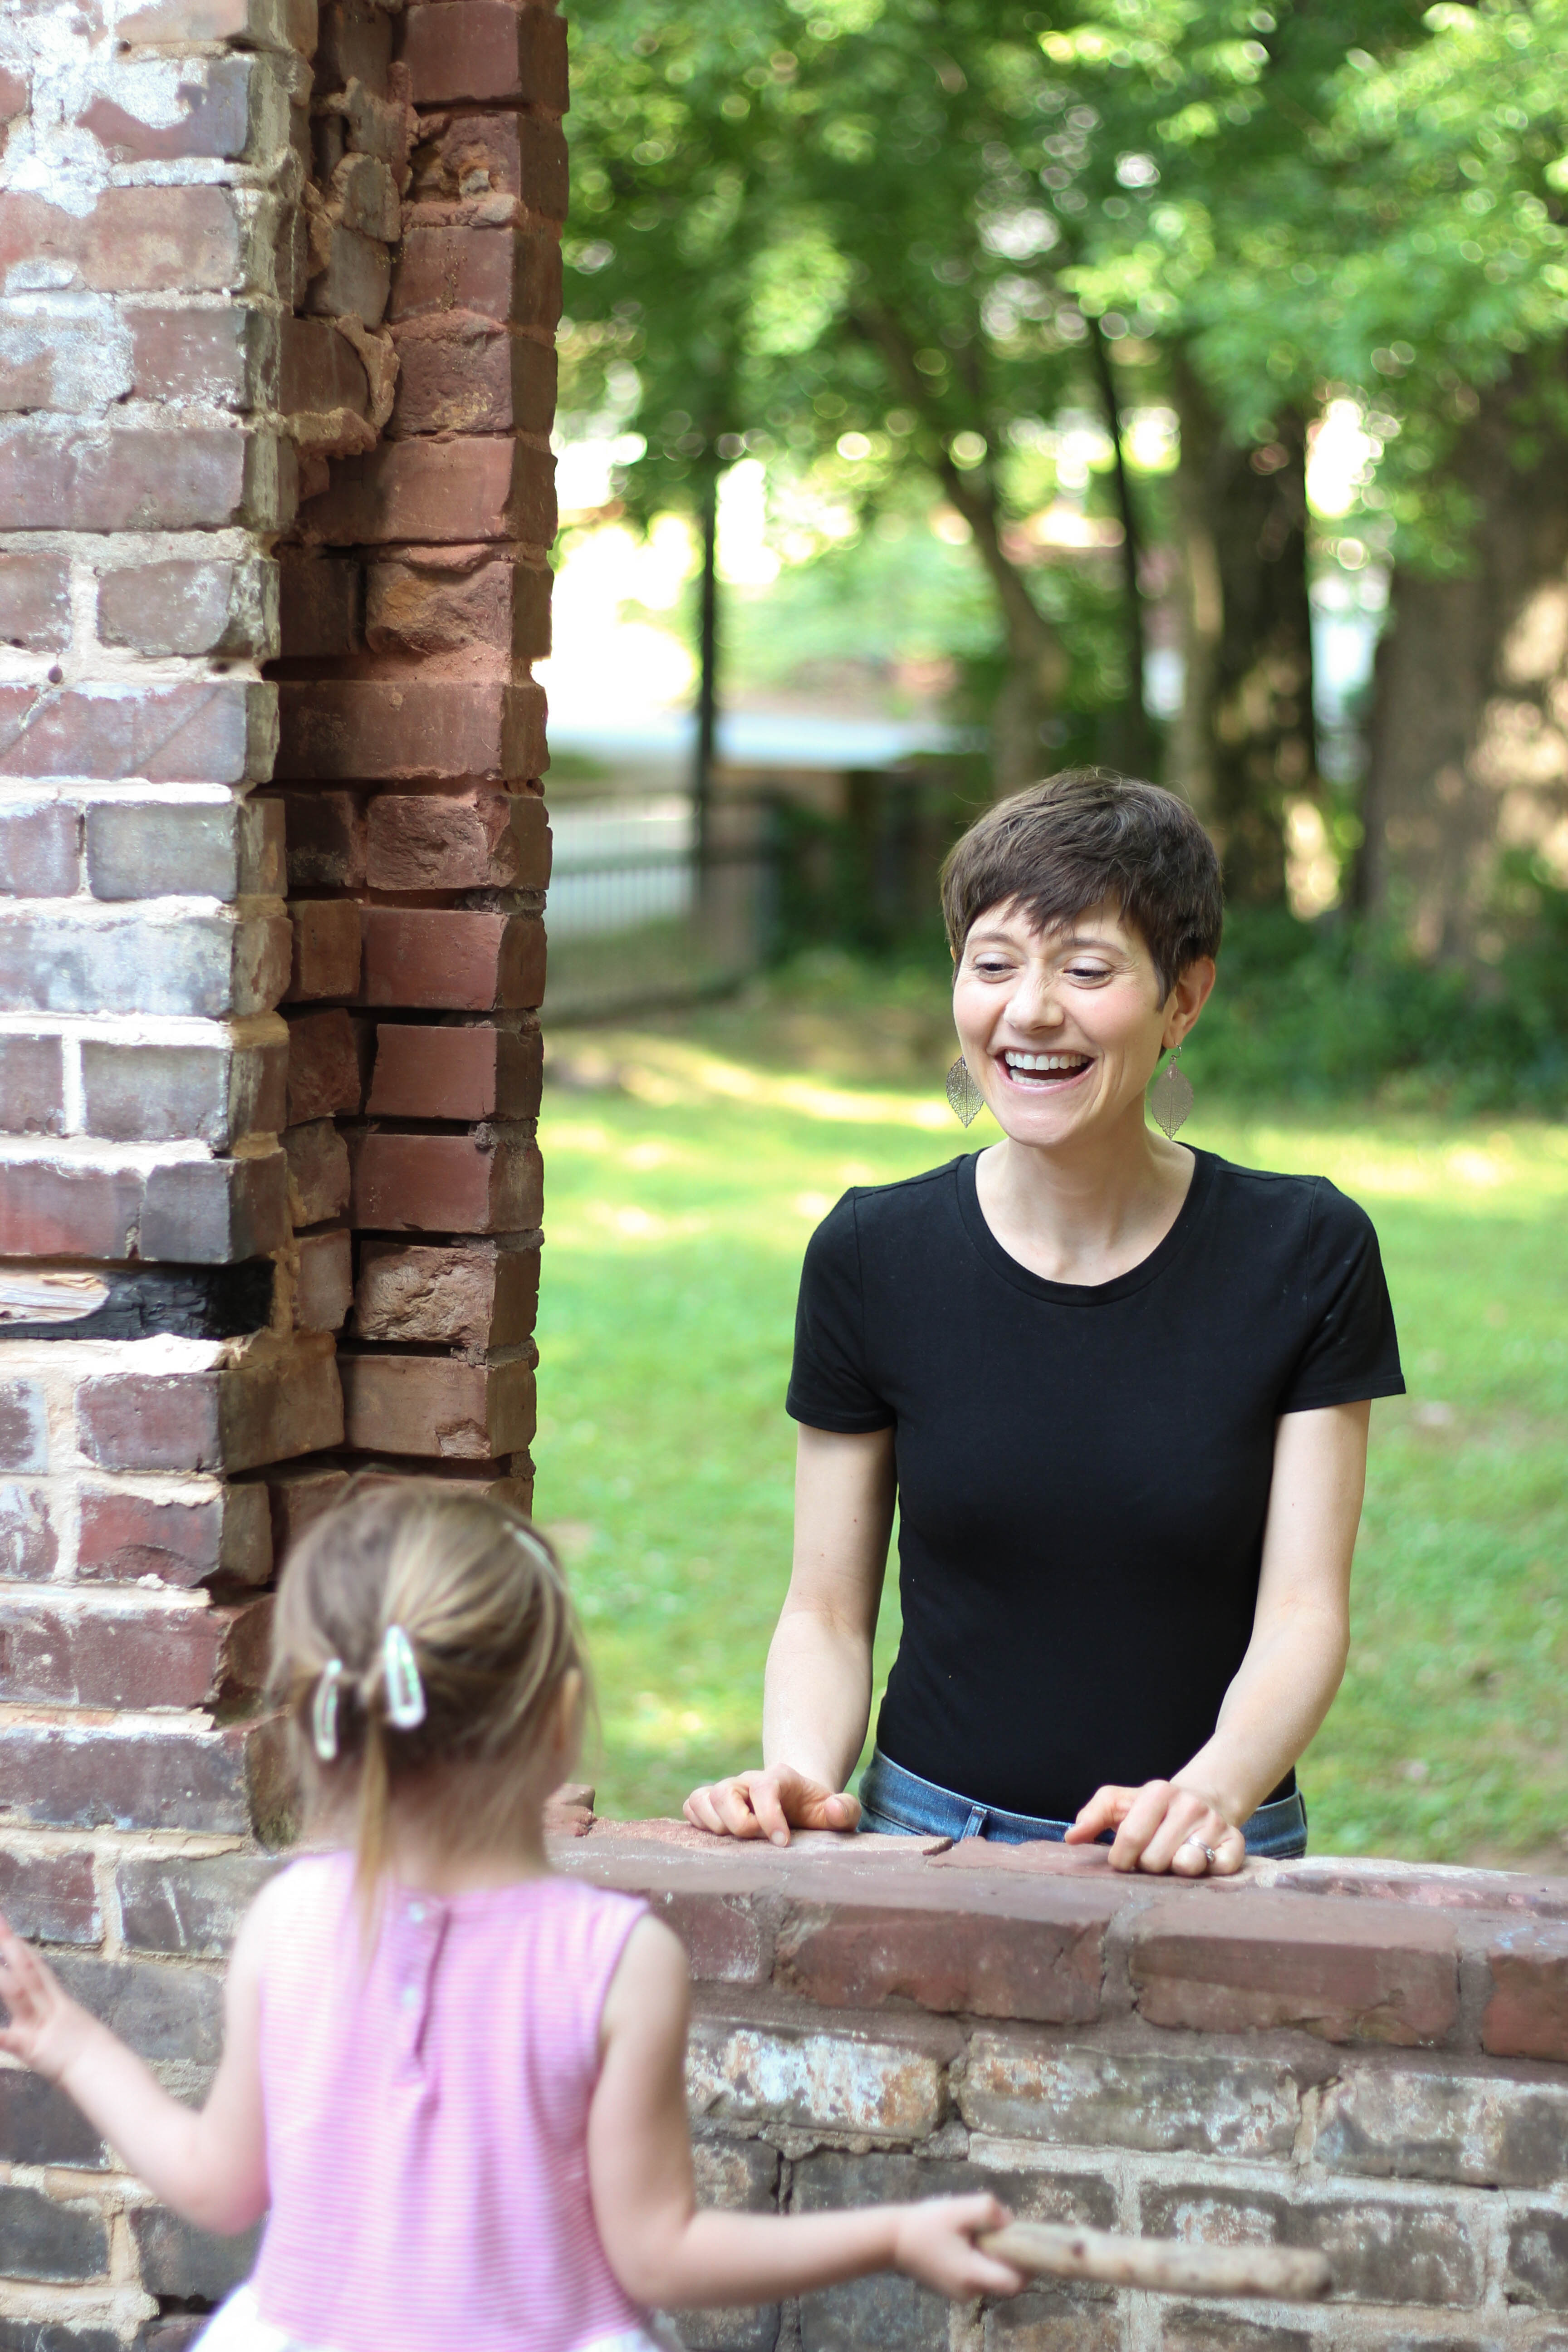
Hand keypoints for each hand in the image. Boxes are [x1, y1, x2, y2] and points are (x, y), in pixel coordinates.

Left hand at [0, 1914, 96, 2082]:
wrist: (102, 2070)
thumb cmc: (85, 2052)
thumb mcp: (68, 2026)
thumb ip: (51, 2013)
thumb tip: (39, 2007)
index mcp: (55, 2000)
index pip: (34, 1966)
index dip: (18, 1945)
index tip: (4, 1926)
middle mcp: (48, 2006)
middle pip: (28, 1970)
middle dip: (10, 1946)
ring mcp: (42, 2025)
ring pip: (20, 1994)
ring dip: (3, 1978)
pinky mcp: (35, 2049)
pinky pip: (12, 2040)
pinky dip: (0, 2035)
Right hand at [683, 1765, 860, 1845]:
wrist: (797, 1804)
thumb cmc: (817, 1813)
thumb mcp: (839, 1812)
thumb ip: (844, 1810)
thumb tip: (835, 1807)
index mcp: (780, 1778)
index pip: (765, 1787)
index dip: (769, 1816)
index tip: (782, 1842)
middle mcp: (748, 1780)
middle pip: (725, 1792)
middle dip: (739, 1823)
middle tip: (757, 1843)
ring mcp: (728, 1790)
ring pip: (704, 1798)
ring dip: (715, 1825)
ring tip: (736, 1842)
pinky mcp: (712, 1803)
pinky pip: (691, 1805)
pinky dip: (698, 1822)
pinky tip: (719, 1838)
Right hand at [892, 2195, 1024, 2298]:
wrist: (892, 2240)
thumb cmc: (926, 2223)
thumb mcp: (959, 2208)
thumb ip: (990, 2211)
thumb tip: (1010, 2221)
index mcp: (972, 2275)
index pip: (1014, 2282)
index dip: (1027, 2265)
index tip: (1025, 2241)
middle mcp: (969, 2291)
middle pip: (1005, 2281)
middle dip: (1010, 2257)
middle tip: (1002, 2230)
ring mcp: (960, 2293)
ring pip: (992, 2277)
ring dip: (994, 2257)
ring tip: (980, 2231)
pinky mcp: (953, 2288)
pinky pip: (978, 2276)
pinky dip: (981, 2261)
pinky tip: (968, 2240)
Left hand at [1064, 1780, 1245, 1874]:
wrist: (1205, 1800)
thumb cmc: (1154, 1808)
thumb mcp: (1122, 1802)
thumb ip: (1094, 1815)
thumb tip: (1072, 1837)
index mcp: (1158, 1792)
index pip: (1129, 1837)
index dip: (1121, 1858)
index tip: (1123, 1860)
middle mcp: (1189, 1805)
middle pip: (1155, 1859)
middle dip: (1148, 1865)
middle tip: (1153, 1856)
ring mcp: (1214, 1823)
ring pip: (1185, 1866)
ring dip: (1175, 1871)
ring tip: (1174, 1859)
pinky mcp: (1235, 1843)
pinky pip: (1220, 1869)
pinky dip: (1209, 1873)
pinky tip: (1201, 1863)